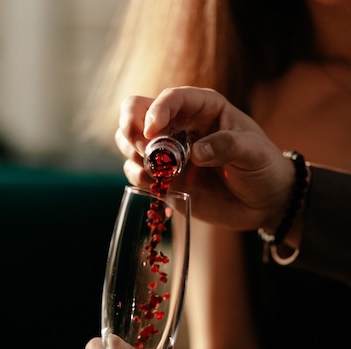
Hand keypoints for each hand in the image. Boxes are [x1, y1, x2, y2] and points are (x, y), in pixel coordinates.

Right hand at [116, 86, 295, 234]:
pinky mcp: (165, 180)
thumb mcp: (253, 152)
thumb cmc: (264, 168)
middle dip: (132, 129)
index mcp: (203, 108)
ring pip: (130, 142)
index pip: (171, 98)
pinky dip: (138, 178)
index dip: (156, 110)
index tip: (152, 131)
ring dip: (133, 154)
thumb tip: (194, 153)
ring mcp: (169, 154)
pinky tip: (157, 185)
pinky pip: (137, 173)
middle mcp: (180, 126)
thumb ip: (226, 146)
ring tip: (154, 171)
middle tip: (146, 152)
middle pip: (136, 113)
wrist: (265, 202)